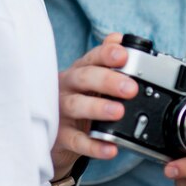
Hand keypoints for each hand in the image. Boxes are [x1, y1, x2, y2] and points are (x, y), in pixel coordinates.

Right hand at [51, 33, 138, 179]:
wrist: (56, 132)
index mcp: (80, 70)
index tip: (123, 55)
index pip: (93, 57)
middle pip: (85, 78)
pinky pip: (76, 141)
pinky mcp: (59, 136)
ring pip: (76, 106)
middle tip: (130, 88)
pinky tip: (110, 148)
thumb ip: (105, 59)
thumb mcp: (91, 78)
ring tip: (119, 112)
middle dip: (108, 80)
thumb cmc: (79, 98)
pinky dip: (93, 145)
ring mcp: (60, 110)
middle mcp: (67, 86)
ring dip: (98, 108)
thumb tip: (118, 37)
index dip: (107, 54)